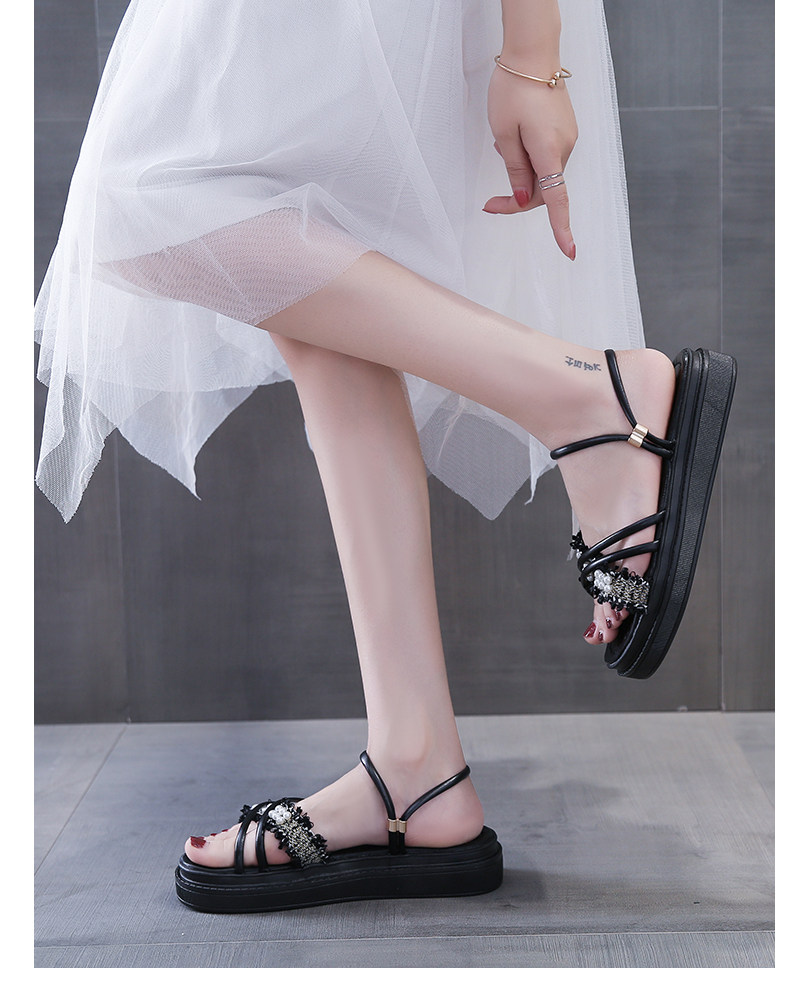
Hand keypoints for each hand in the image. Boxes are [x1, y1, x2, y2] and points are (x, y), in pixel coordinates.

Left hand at [484, 63, 577, 258]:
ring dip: (523, 176)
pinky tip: (516, 139)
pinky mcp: (565, 131)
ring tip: (502, 145)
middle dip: (517, 200)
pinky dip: (531, 160)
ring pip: (545, 175)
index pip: (557, 200)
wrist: (532, 53)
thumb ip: (515, 170)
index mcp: (549, 151)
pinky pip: (548, 158)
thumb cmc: (513, 89)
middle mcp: (565, 148)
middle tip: (488, 204)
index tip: (569, 252)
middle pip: (544, 191)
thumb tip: (524, 199)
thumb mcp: (503, 134)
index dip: (562, 228)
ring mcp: (568, 138)